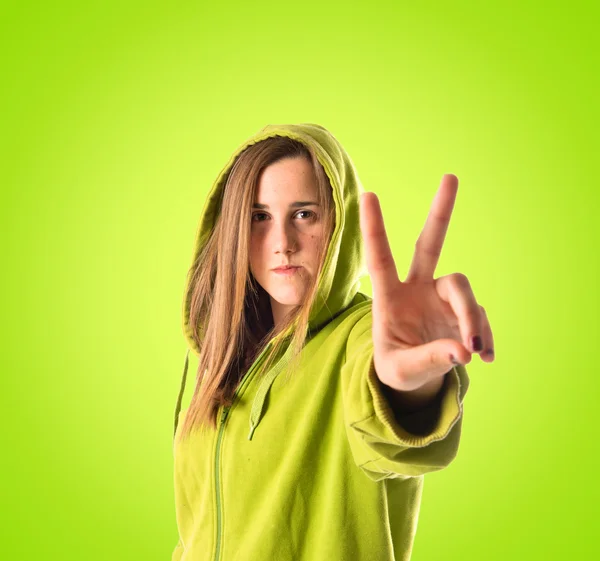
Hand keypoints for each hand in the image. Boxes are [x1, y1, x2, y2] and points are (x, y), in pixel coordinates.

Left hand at [359, 174, 493, 394]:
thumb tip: (463, 350)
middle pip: (430, 245)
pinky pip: (479, 317)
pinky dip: (484, 336)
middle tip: (450, 177)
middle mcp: (416, 289)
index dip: (375, 229)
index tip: (368, 195)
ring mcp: (441, 298)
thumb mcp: (402, 370)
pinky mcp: (462, 311)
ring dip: (472, 317)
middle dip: (440, 212)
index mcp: (389, 298)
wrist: (415, 379)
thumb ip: (429, 360)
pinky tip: (486, 356)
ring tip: (474, 350)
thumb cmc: (397, 369)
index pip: (380, 259)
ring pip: (463, 289)